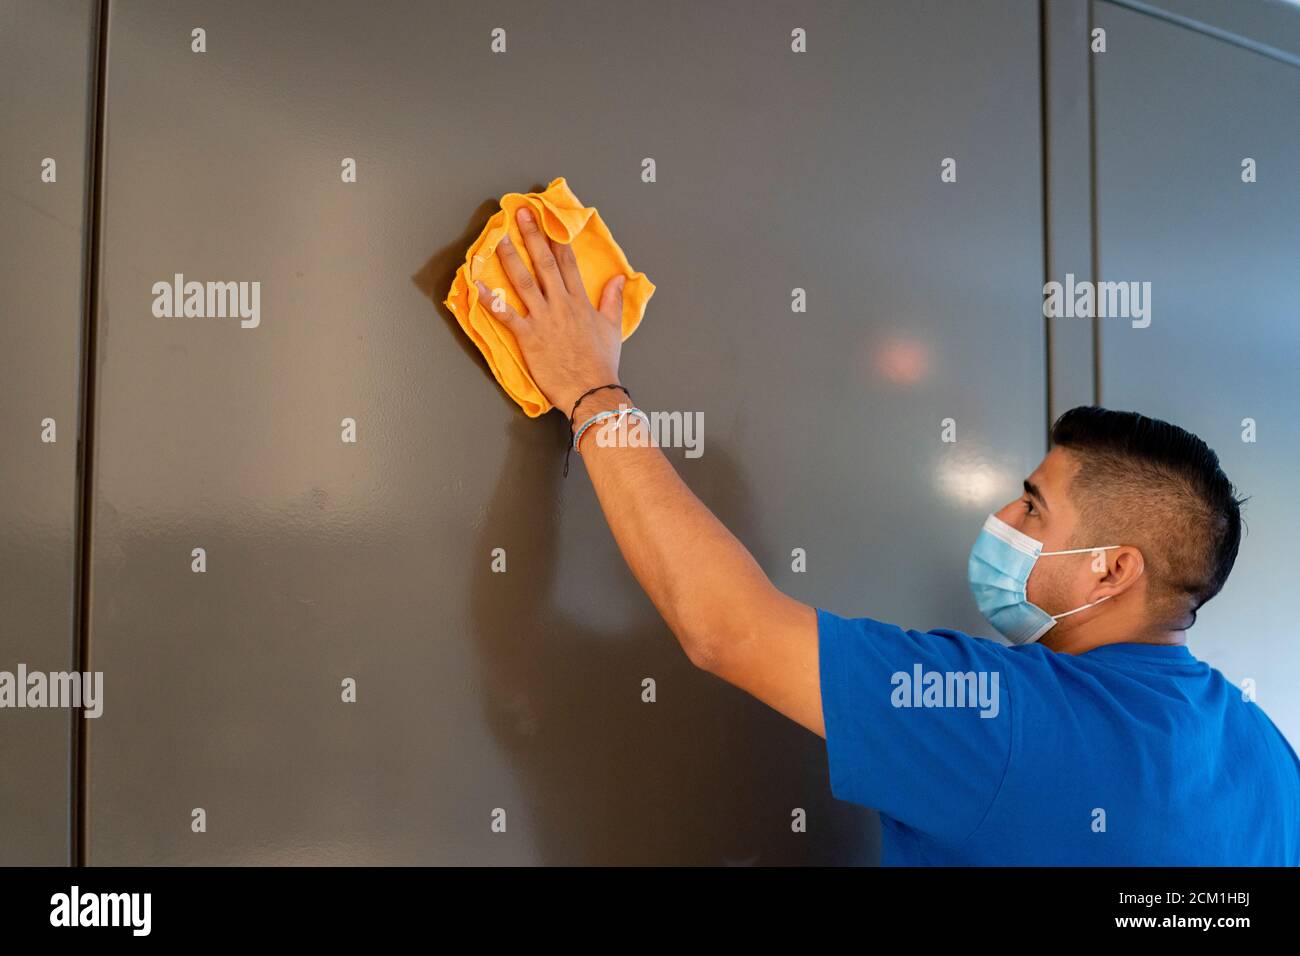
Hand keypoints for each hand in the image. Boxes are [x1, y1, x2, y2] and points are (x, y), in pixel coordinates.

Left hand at [475, 206, 627, 416]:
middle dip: (533, 236)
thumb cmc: (601, 364)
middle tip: (521, 215)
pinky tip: (477, 285)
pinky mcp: (529, 336)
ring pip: (523, 282)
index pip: (567, 263)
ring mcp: (544, 319)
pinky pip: (505, 314)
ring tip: (498, 238)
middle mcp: (561, 304)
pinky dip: (490, 299)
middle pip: (544, 264)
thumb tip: (620, 278)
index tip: (549, 220)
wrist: (592, 391)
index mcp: (580, 302)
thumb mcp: (612, 328)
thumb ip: (613, 300)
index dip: (557, 239)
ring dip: (509, 258)